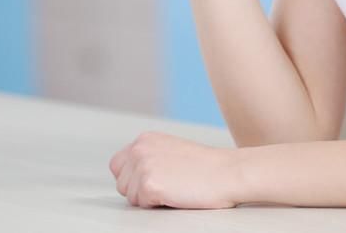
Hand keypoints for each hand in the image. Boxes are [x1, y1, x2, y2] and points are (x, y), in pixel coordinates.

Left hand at [108, 131, 243, 208]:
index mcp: (144, 139)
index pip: (118, 166)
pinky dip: (157, 205)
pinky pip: (142, 205)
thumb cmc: (206, 166)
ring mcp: (143, 166)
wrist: (227, 172)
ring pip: (130, 197)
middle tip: (168, 186)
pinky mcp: (149, 184)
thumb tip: (131, 176)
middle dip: (140, 190)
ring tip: (173, 189)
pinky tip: (175, 194)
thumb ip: (149, 157)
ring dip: (148, 199)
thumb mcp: (171, 151)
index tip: (153, 181)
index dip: (133, 178)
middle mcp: (139, 149)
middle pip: (122, 183)